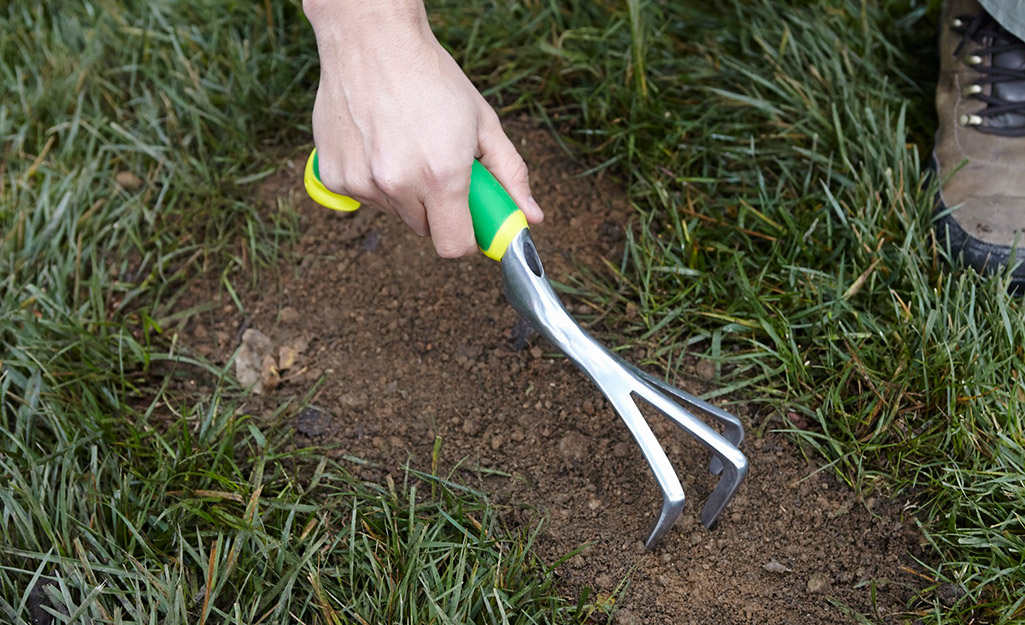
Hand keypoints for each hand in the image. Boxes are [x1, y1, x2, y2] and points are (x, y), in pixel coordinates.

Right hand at [303, 0, 542, 257]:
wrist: (372, 39)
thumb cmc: (431, 76)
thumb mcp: (483, 123)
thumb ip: (510, 175)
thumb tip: (532, 216)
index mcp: (442, 175)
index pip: (454, 246)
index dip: (466, 237)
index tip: (470, 221)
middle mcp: (398, 184)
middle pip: (425, 229)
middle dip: (436, 207)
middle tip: (437, 166)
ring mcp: (362, 182)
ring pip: (394, 212)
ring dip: (404, 191)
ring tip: (405, 144)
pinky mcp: (335, 176)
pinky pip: (364, 196)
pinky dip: (373, 179)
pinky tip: (378, 142)